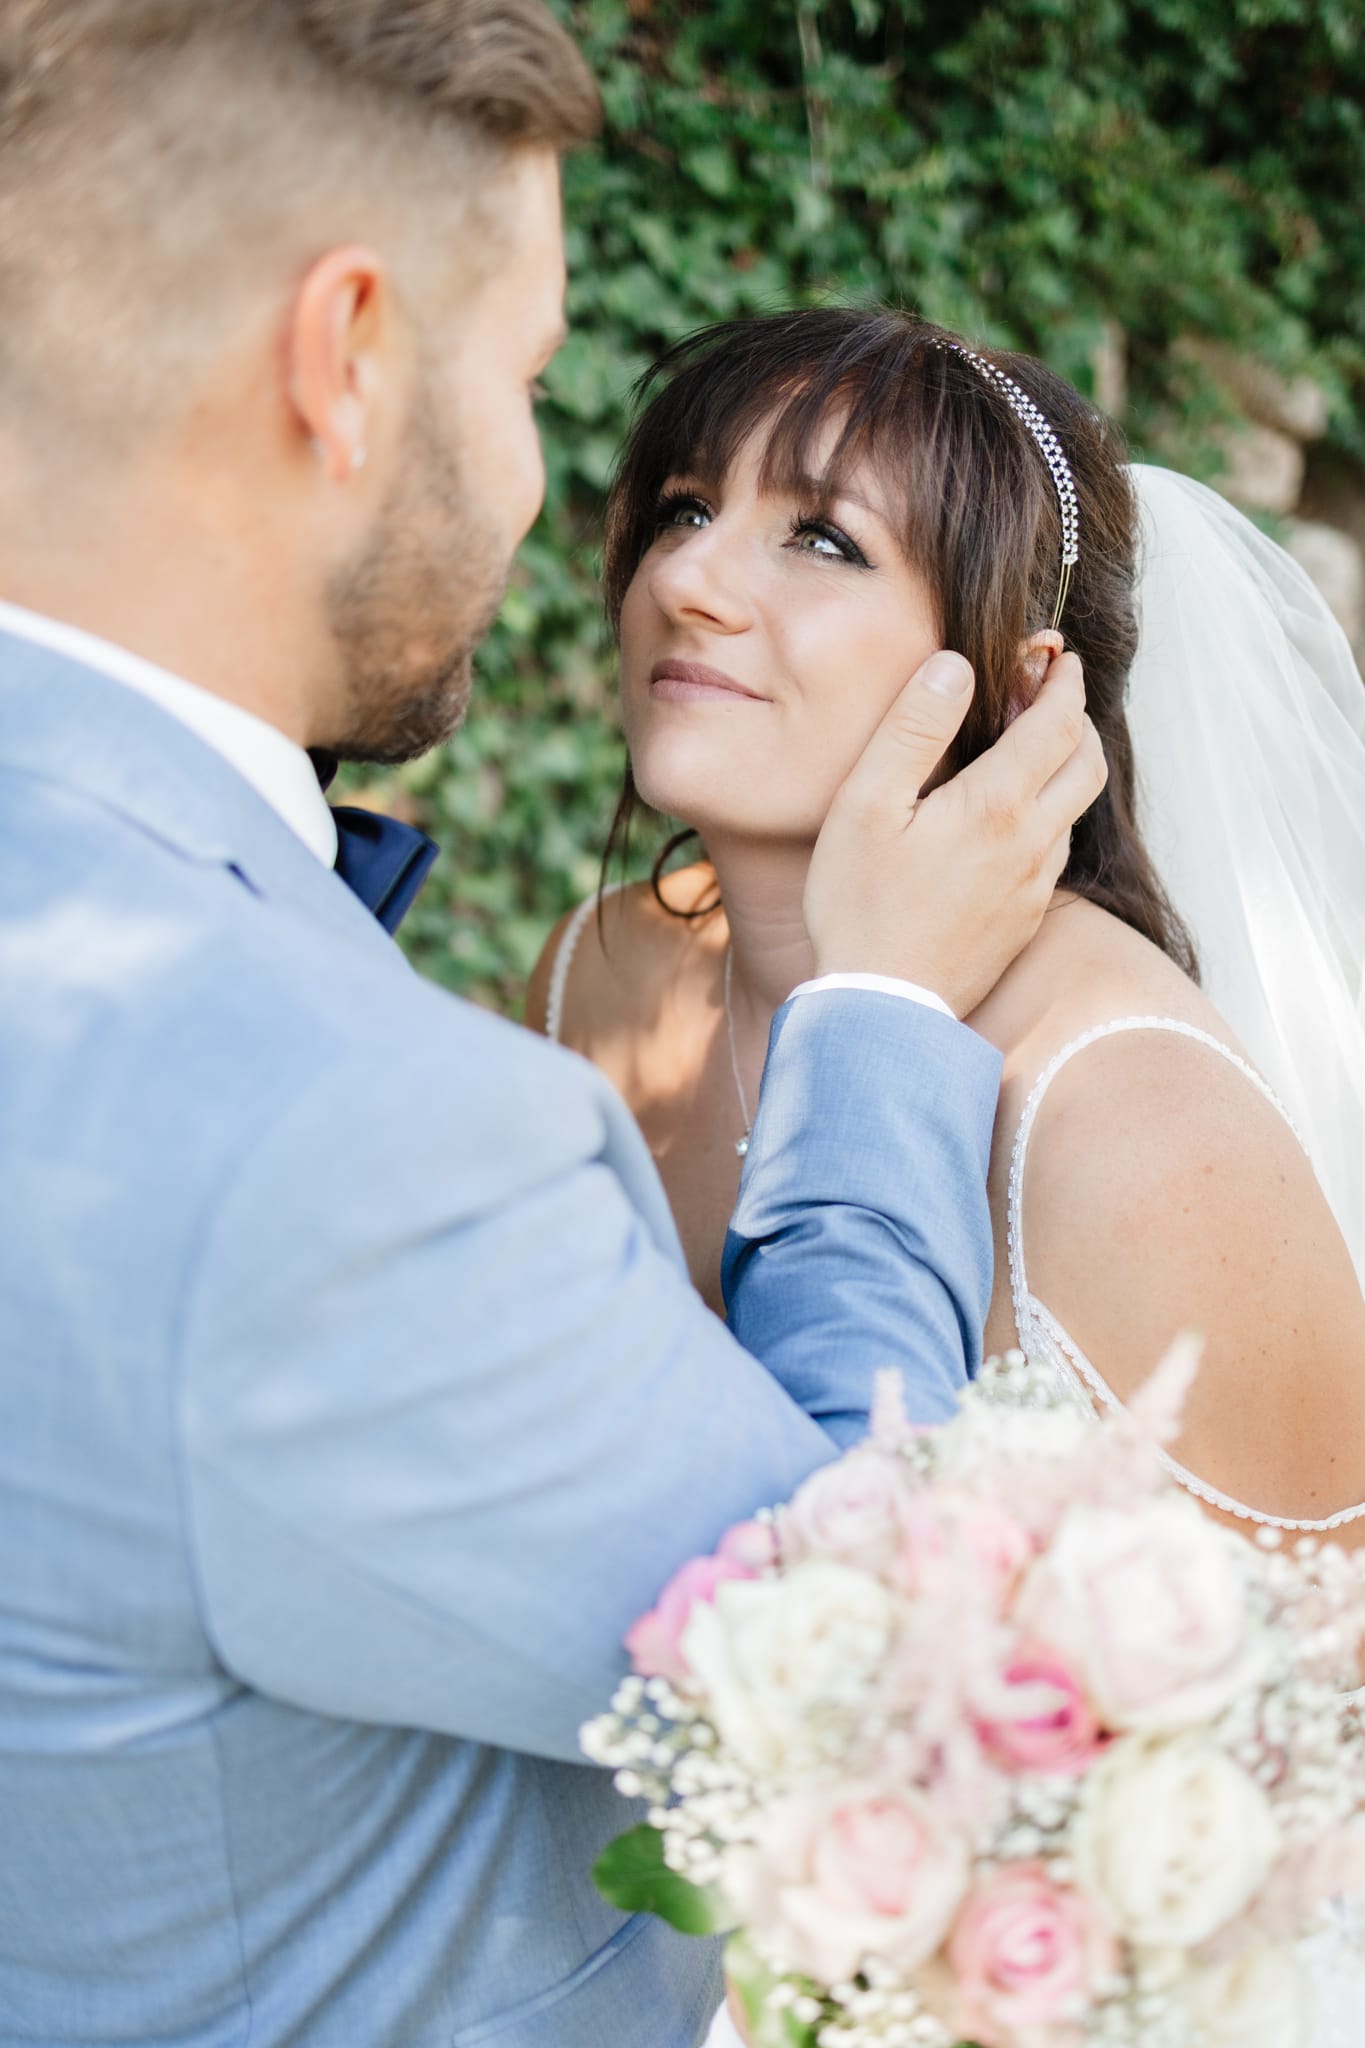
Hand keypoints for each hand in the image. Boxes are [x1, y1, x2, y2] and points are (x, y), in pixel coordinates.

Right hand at [805, 648, 1105, 1016]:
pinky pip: (1054, 855)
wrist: (882, 1008)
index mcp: (998, 804)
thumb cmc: (861, 905)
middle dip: (1077, 719)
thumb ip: (913, 727)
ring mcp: (1033, 887)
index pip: (1057, 722)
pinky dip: (1049, 816)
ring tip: (1032, 750)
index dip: (1064, 682)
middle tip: (1050, 695)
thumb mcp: (866, 803)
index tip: (1058, 658)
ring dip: (1067, 768)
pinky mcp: (1024, 922)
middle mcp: (1032, 843)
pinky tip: (1012, 821)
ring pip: (1076, 811)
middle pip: (1088, 764)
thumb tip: (955, 665)